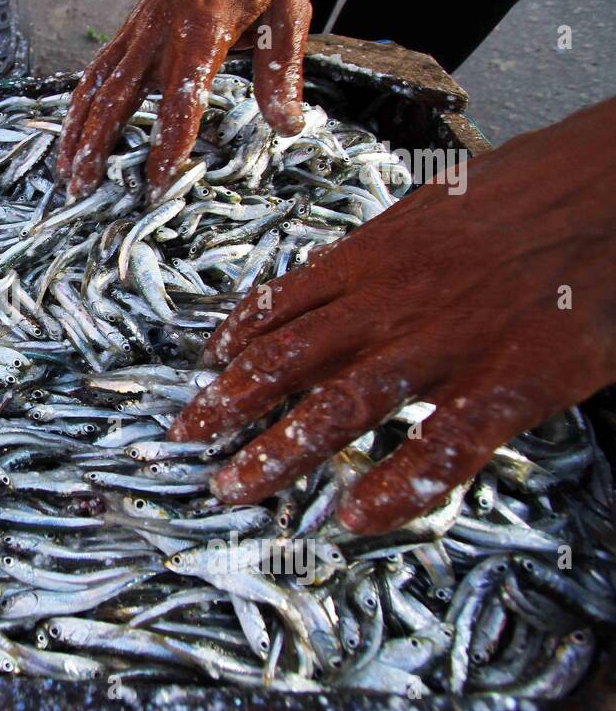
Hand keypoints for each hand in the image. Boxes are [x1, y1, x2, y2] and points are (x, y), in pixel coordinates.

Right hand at [57, 0, 308, 202]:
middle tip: (87, 191)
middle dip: (100, 149)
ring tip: (68, 174)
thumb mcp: (289, 9)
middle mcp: (162, 35)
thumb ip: (282, 71)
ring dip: (79, 133)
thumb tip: (287, 125)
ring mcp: (139, 32)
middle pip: (120, 101)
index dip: (166, 147)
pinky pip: (96, 71)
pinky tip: (70, 133)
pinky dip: (79, 105)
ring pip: (98, 88)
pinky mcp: (130, 29)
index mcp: (204, 33)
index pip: (180, 102)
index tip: (156, 185)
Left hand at [168, 97, 615, 534]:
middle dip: (227, 405)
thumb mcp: (429, 208)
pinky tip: (351, 519)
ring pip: (341, 405)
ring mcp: (448, 342)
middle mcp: (393, 300)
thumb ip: (374, 253)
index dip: (233, 348)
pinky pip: (440, 447)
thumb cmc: (525, 191)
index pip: (279, 308)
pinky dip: (392, 487)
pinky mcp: (513, 380)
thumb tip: (323, 284)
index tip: (202, 376)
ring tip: (232, 486)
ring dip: (277, 451)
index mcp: (372, 255)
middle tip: (185, 442)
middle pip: (287, 361)